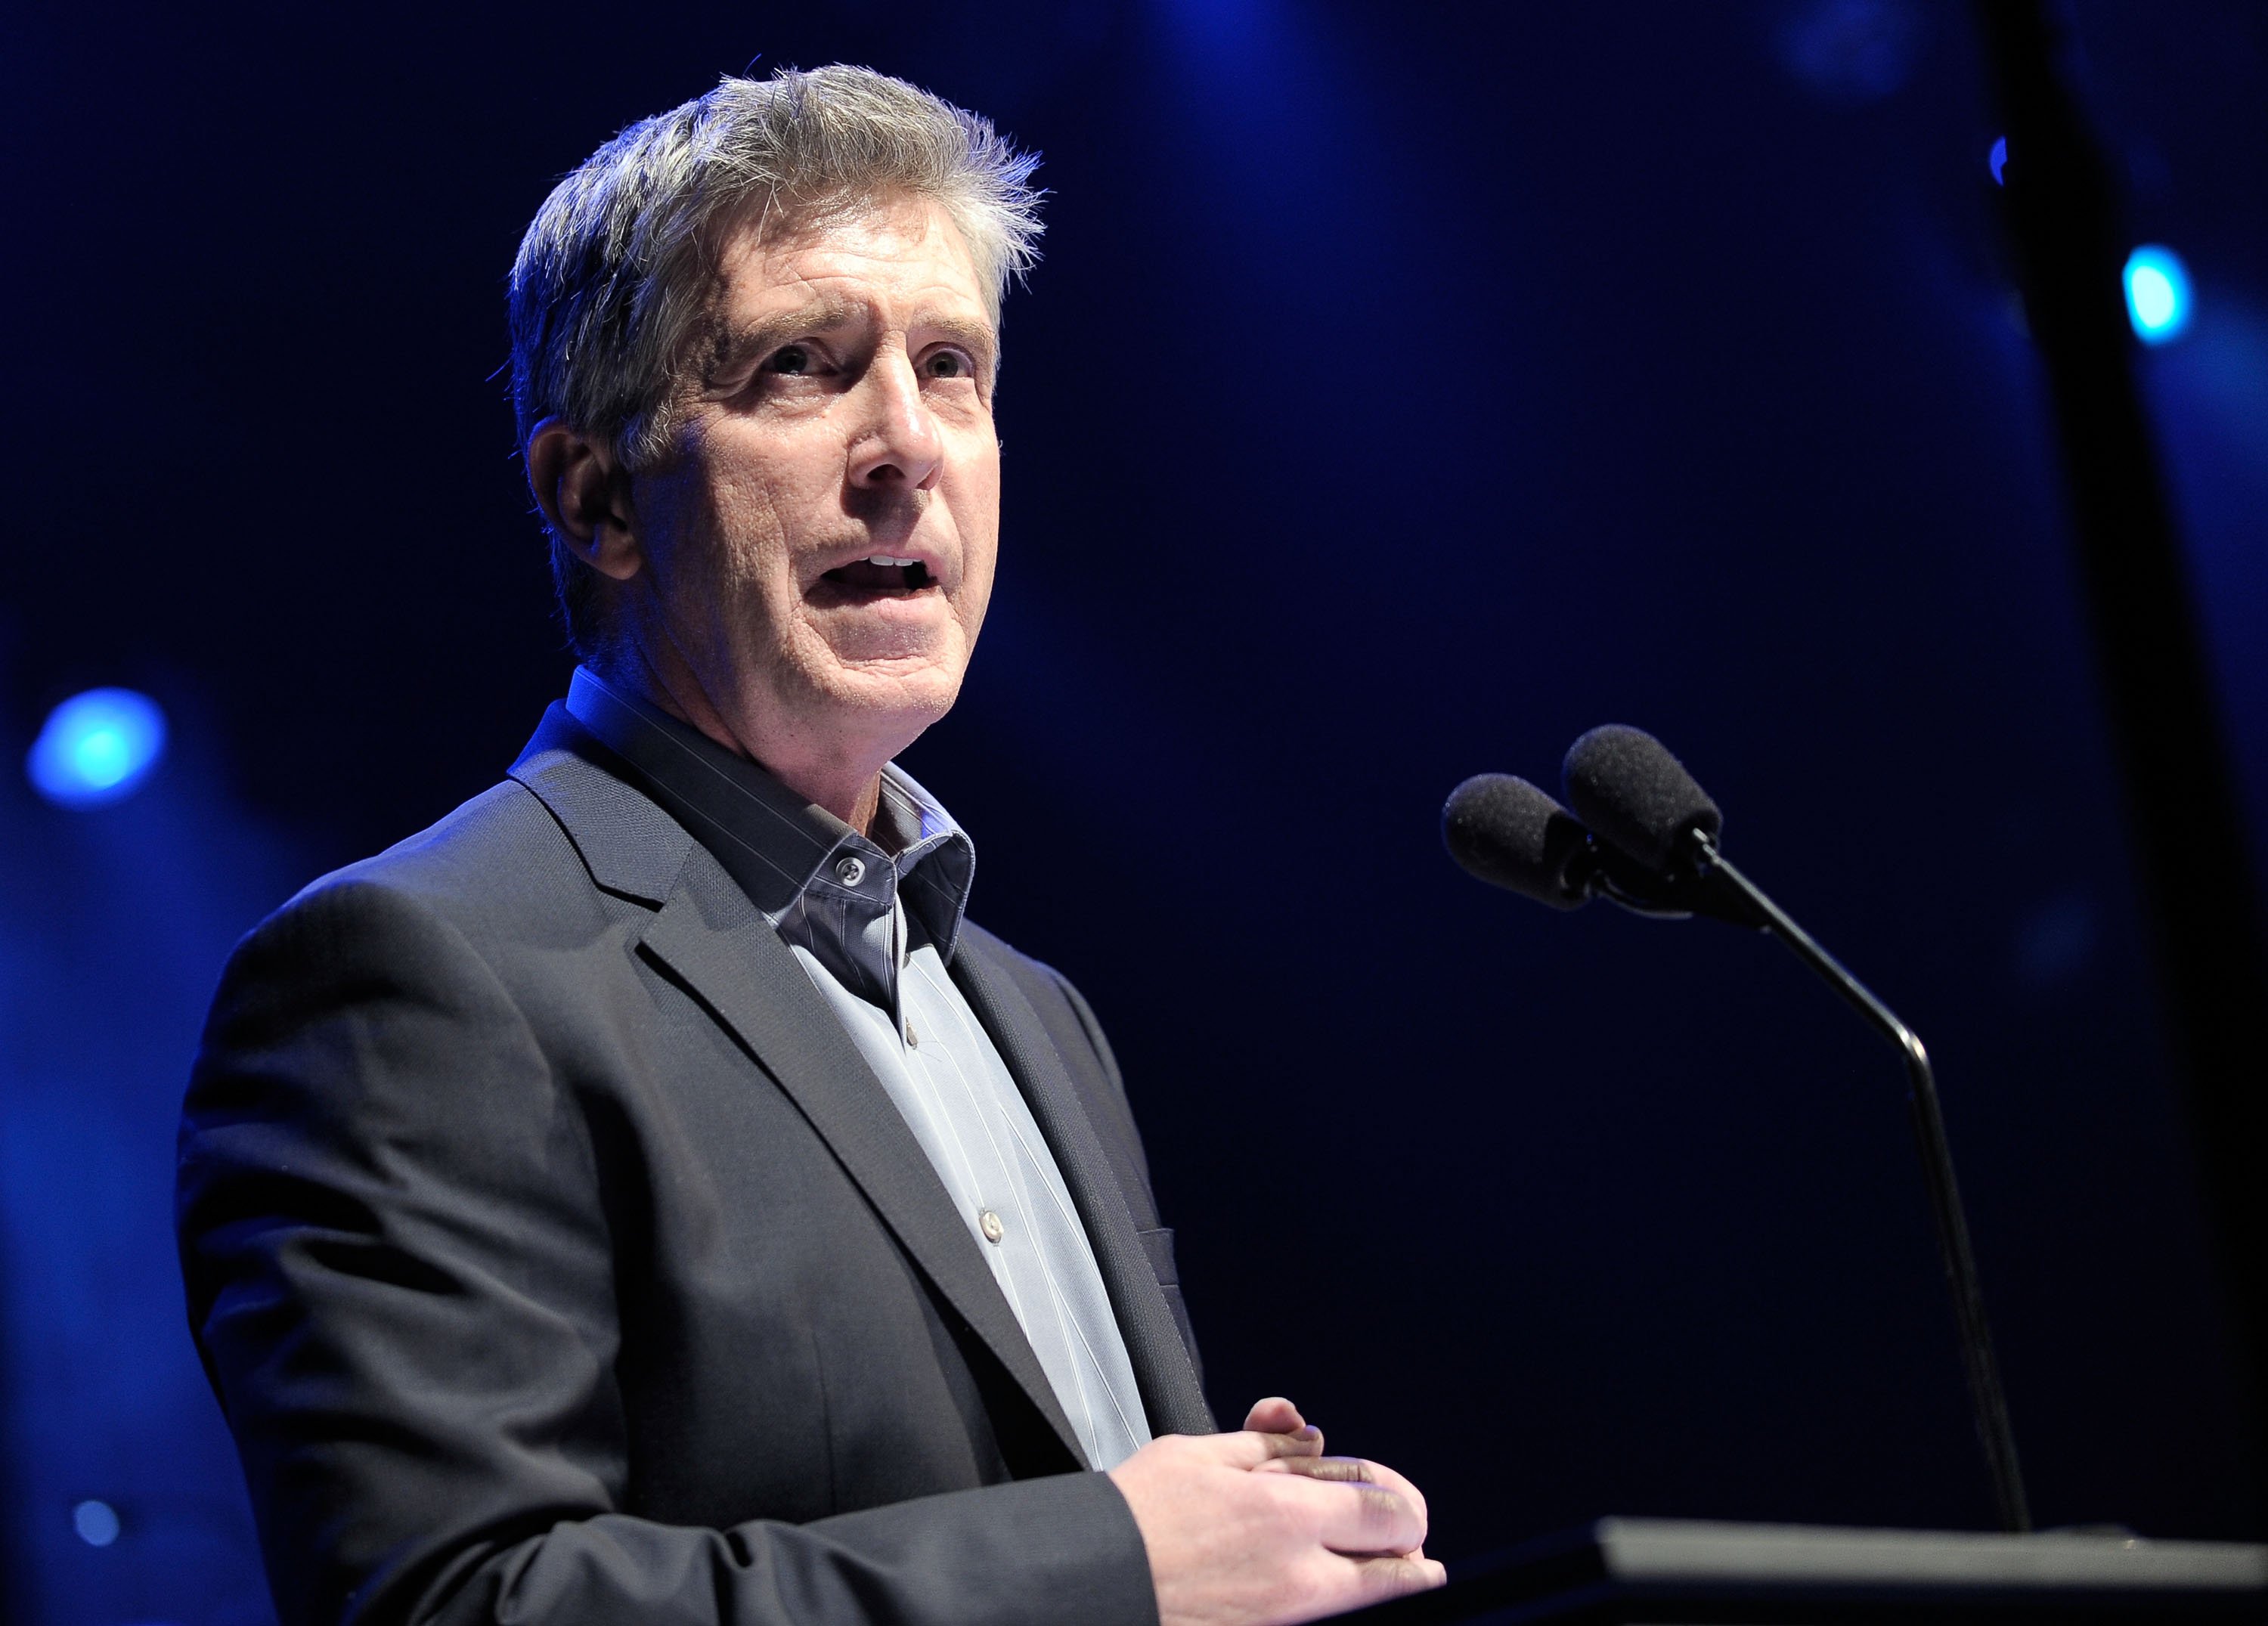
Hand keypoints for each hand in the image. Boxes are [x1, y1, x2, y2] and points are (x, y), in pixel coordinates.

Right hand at [1107, 1397, 1445, 1625]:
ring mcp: (1283, 1615)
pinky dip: (1338, 1592)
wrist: (1095, 1580)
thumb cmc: (1138, 1514)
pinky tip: (1337, 1577)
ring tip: (1399, 1562)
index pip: (1388, 1513)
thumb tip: (1312, 1439)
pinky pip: (1322, 1612)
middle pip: (1395, 1568)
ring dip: (1384, 1574)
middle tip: (1410, 1535)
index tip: (1398, 1497)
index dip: (1402, 1500)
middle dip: (1409, 1547)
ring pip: (1365, 1597)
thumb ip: (1269, 1446)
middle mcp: (1298, 1575)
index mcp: (1287, 1516)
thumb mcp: (1203, 1453)